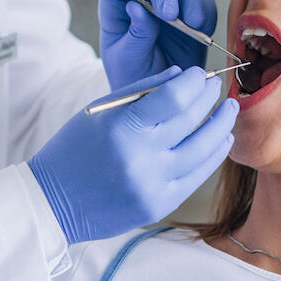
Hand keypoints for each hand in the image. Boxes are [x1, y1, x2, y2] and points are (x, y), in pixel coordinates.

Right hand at [27, 66, 236, 245]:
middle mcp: (140, 157)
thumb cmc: (73, 150)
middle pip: (193, 120)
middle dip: (210, 99)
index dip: (195, 82)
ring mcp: (152, 184)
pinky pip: (197, 177)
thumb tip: (181, 75)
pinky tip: (220, 141)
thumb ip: (141, 90)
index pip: (174, 97)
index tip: (201, 74)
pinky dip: (213, 156)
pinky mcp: (159, 206)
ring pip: (204, 150)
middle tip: (217, 88)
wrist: (52, 202)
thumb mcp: (100, 111)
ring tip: (227, 111)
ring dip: (221, 127)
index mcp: (122, 127)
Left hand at [98, 0, 219, 89]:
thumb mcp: (127, 61)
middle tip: (169, 14)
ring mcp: (170, 6)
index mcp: (116, 7)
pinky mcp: (193, 17)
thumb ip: (134, 35)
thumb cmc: (134, 78)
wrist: (159, 100)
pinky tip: (200, 29)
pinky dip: (204, 11)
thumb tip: (137, 7)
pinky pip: (203, 2)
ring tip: (190, 24)